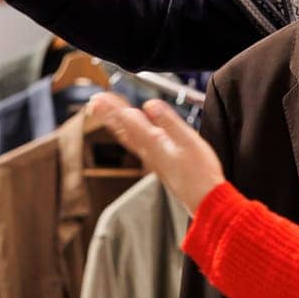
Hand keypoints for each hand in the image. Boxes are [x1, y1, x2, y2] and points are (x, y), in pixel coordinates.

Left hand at [87, 92, 225, 212]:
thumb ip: (168, 121)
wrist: (204, 199)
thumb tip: (150, 104)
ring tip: (103, 115)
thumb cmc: (199, 172)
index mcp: (153, 142)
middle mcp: (148, 151)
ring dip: (114, 124)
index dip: (112, 107)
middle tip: (94, 102)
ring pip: (127, 137)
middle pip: (122, 128)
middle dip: (108, 114)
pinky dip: (126, 134)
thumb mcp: (188, 140)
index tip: (98, 97)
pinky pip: (135, 144)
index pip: (127, 119)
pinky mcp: (158, 164)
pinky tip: (128, 133)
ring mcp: (151, 159)